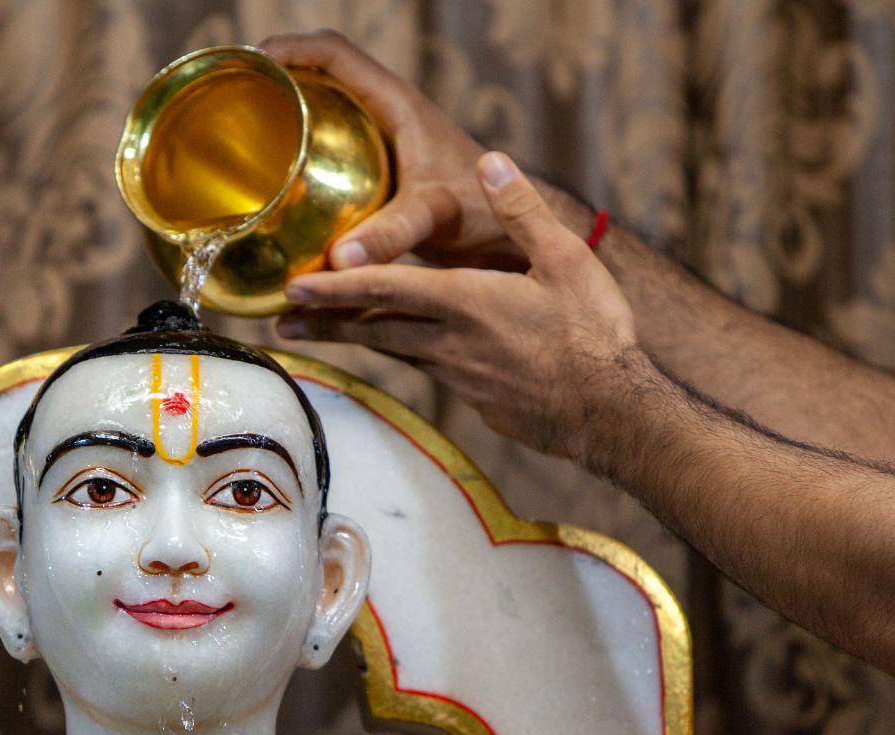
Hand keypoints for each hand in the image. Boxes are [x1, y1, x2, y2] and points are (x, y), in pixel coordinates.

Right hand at [259, 29, 513, 268]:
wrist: (511, 240)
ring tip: (241, 137)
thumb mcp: (437, 216)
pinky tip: (273, 191)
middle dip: (275, 79)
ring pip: (323, 116)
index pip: (336, 54)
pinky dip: (300, 161)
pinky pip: (328, 156)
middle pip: (320, 77)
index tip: (251, 62)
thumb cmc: (485, 215)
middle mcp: (385, 118)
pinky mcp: (377, 177)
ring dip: (285, 118)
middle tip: (232, 99)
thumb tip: (339, 261)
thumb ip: (392, 235)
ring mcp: (380, 147)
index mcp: (396, 106)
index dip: (291, 49)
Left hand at [278, 154, 641, 460]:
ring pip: (395, 352)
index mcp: (464, 302)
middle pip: (373, 328)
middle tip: (280, 324)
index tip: (291, 289)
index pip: (383, 289)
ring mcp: (459, 377)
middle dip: (325, 322)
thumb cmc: (594, 334)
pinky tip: (402, 353)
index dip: (333, 287)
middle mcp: (449, 342)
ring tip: (315, 337)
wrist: (613, 412)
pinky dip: (406, 358)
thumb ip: (522, 210)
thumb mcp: (565, 259)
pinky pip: (430, 372)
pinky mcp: (476, 401)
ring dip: (354, 341)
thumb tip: (491, 161)